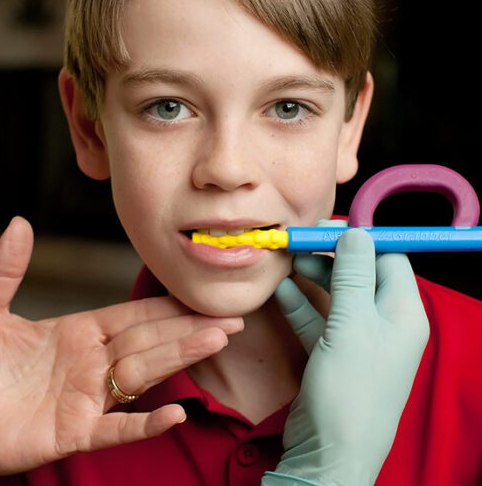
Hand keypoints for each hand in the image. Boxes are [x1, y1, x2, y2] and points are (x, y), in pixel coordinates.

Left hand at [0, 217, 242, 479]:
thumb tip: (19, 222)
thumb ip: (7, 269)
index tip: (200, 297)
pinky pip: (117, 430)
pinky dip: (145, 424)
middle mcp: (89, 364)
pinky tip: (176, 413)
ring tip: (216, 342)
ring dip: (180, 359)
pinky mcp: (72, 434)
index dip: (168, 307)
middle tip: (229, 318)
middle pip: (149, 341)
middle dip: (189, 329)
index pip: (134, 316)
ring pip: (142, 376)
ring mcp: (85, 399)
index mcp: (77, 333)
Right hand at [264, 228, 429, 485]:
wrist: (329, 455)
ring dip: (311, 278)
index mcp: (402, 313)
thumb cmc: (350, 388)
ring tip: (284, 261)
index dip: (362, 241)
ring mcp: (356, 341)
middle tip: (299, 239)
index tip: (329, 226)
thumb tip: (356, 231)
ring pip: (336, 296)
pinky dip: (300, 304)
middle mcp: (383, 324)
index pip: (390, 260)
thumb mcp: (352, 323)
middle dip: (330, 256)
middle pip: (360, 275)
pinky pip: (318, 320)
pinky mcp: (332, 355)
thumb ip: (353, 274)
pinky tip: (279, 291)